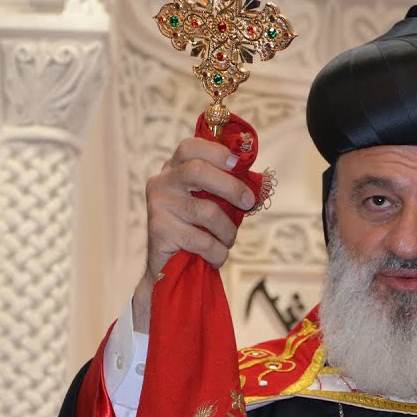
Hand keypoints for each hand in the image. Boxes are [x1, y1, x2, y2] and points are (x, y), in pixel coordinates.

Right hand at [133, 137, 255, 331]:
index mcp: (174, 170)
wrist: (168, 268)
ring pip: (206, 211)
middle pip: (197, 171)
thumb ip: (225, 189)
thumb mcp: (210, 203)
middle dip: (231, 187)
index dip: (216, 152)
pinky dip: (217, 252)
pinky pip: (202, 240)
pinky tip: (215, 257)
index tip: (238, 164)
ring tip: (227, 241)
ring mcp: (158, 206)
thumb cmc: (196, 231)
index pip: (190, 147)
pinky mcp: (159, 231)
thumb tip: (257, 184)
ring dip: (227, 231)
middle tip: (248, 202)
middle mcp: (161, 183)